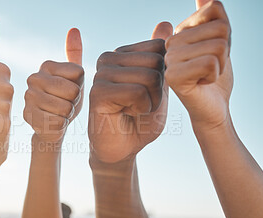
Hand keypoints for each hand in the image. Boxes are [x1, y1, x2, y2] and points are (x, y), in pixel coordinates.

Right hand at [24, 28, 82, 142]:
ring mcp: (28, 97)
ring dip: (67, 115)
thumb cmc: (66, 101)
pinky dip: (60, 126)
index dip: (80, 88)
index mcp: (47, 65)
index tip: (70, 92)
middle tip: (65, 105)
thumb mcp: (75, 78)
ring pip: (65, 108)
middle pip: (73, 92)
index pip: (79, 75)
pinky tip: (52, 124)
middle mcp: (34, 78)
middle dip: (74, 103)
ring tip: (58, 114)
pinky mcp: (27, 116)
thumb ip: (75, 55)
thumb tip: (74, 29)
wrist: (51, 127)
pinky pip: (58, 122)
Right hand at [88, 22, 172, 162]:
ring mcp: (101, 74)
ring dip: (151, 101)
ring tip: (135, 110)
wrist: (123, 149)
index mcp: (123, 54)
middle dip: (160, 90)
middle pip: (157, 61)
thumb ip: (162, 60)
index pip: (160, 48)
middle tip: (143, 105)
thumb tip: (165, 23)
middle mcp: (109, 59)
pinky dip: (141, 109)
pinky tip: (126, 114)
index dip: (165, 76)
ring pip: (149, 77)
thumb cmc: (142, 121)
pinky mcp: (97, 92)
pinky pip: (137, 92)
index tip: (151, 93)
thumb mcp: (160, 87)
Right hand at [165, 0, 232, 131]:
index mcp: (177, 35)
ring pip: (218, 46)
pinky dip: (215, 75)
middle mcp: (169, 45)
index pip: (214, 11)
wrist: (211, 109)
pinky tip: (201, 84)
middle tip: (209, 69)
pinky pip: (211, 62)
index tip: (211, 55)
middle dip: (225, 51)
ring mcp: (169, 60)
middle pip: (220, 29)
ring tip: (205, 76)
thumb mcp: (218, 41)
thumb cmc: (214, 78)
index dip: (225, 34)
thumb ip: (210, 17)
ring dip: (221, 65)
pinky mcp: (173, 77)